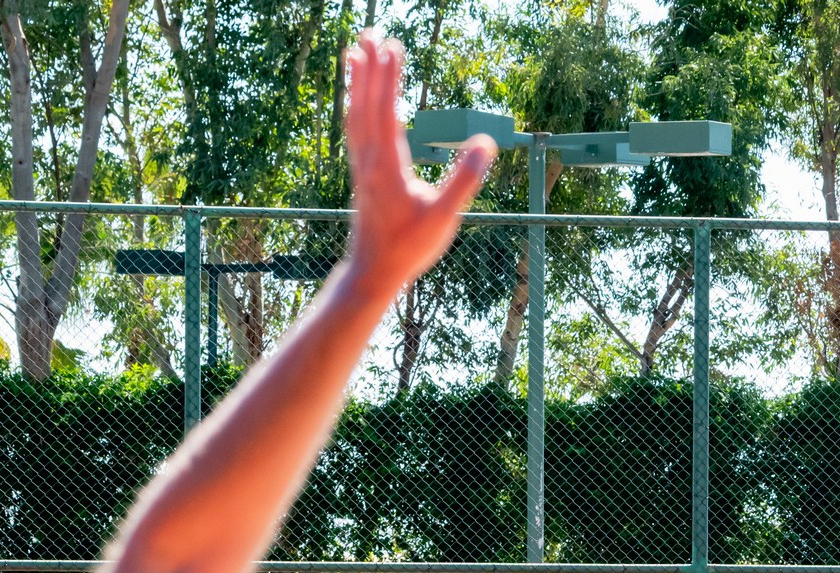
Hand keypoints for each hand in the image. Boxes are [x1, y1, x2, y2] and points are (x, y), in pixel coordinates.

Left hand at [341, 33, 494, 297]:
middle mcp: (369, 159)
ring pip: (355, 113)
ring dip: (356, 81)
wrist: (373, 273)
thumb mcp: (444, 218)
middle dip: (367, 67)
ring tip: (355, 52)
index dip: (389, 76)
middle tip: (369, 33)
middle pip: (364, 103)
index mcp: (388, 164)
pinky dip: (354, 104)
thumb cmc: (408, 248)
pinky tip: (357, 98)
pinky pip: (354, 128)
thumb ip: (464, 181)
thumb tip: (485, 143)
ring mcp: (361, 166)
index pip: (386, 110)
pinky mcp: (360, 174)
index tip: (392, 45)